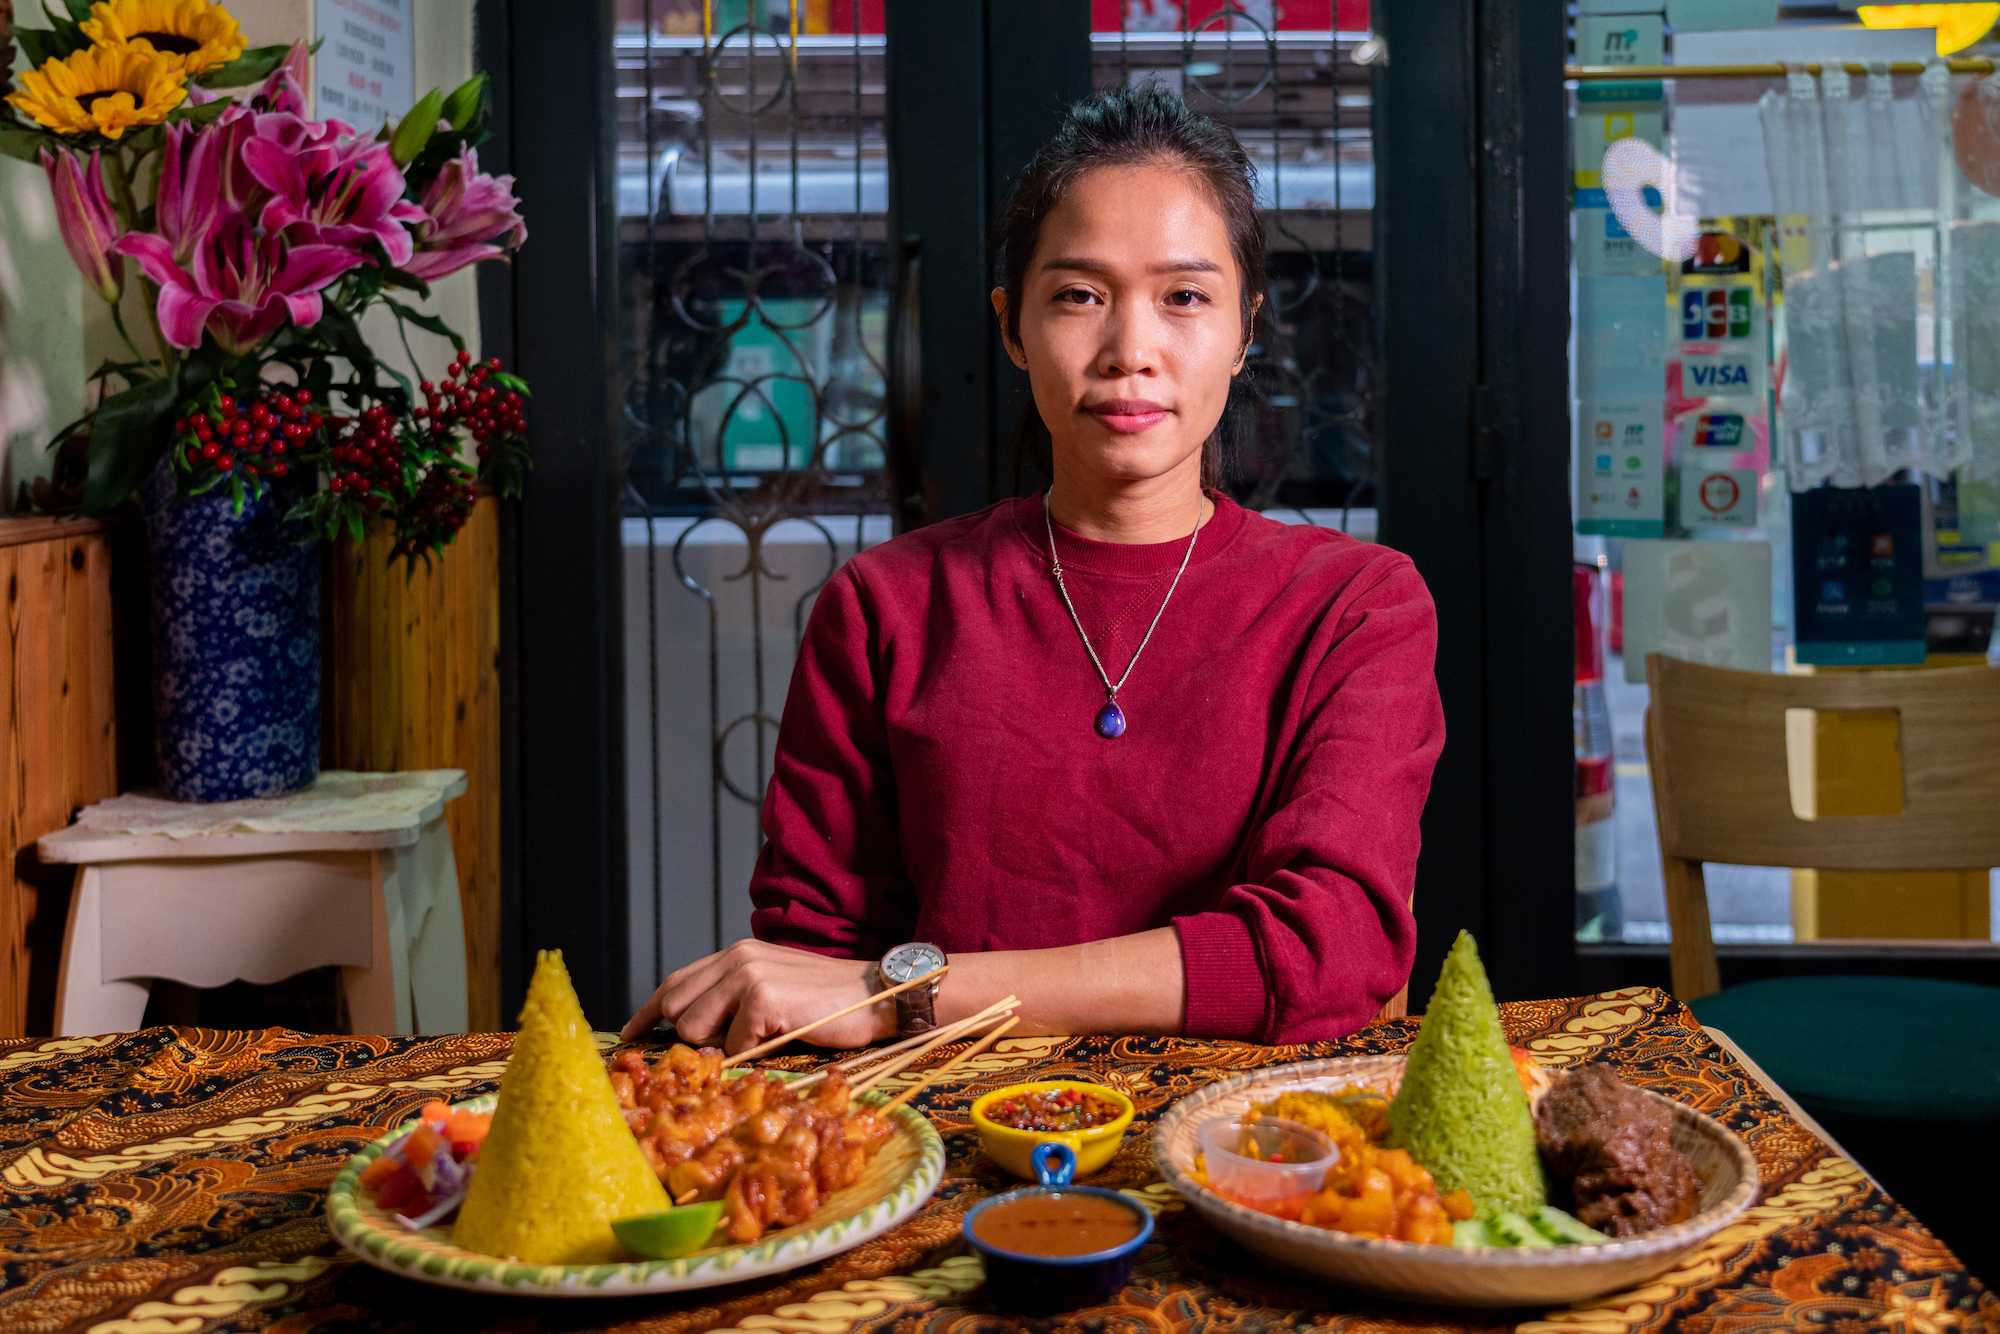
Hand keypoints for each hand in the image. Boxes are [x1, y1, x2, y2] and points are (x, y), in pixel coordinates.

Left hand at [620, 939, 890, 1052]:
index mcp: (735, 955)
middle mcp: (736, 958)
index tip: (629, 1034)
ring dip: (723, 1048)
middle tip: (718, 1053)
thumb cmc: (826, 1001)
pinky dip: (753, 1053)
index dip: (648, 1011)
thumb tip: (693, 1030)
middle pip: (675, 1008)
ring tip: (760, 1040)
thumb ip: (732, 998)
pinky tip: (782, 1038)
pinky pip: (733, 1046)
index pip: (674, 982)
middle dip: (687, 1039)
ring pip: (696, 1030)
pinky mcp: (763, 999)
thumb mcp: (771, 988)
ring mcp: (748, 976)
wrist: (876, 994)